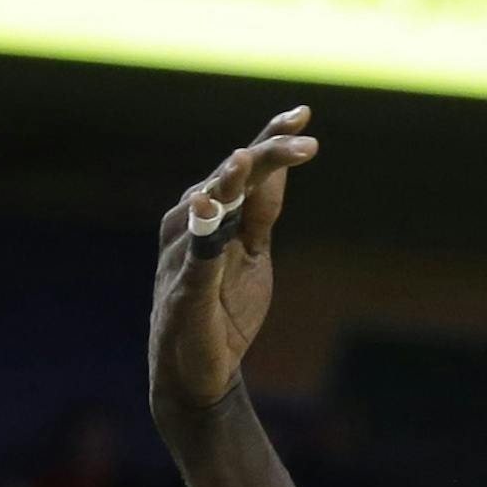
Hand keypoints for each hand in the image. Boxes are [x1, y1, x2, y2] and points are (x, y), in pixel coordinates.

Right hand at [149, 106, 318, 421]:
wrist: (198, 373)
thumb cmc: (223, 310)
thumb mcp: (252, 254)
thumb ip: (261, 214)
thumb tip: (282, 171)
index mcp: (209, 213)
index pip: (244, 166)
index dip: (271, 138)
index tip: (303, 113)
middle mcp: (188, 225)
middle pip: (230, 178)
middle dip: (265, 156)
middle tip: (304, 140)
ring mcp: (182, 257)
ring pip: (207, 208)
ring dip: (226, 181)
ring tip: (247, 158)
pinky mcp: (183, 293)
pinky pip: (193, 259)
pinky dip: (200, 233)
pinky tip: (205, 206)